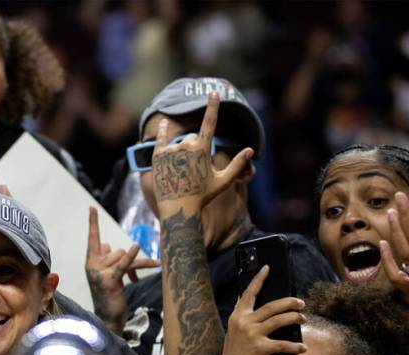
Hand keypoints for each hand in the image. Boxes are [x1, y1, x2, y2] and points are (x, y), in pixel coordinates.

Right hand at [85, 206, 157, 332]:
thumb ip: (106, 257)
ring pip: (123, 257)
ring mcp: (100, 273)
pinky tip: (137, 247)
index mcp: (91, 262)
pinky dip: (132, 257)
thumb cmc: (109, 296)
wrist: (108, 318)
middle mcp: (92, 265)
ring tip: (134, 281)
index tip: (92, 207)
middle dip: (128, 261)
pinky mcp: (110, 280)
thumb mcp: (106, 274)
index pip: (93, 238)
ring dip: (135, 267)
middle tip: (132, 278)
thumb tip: (108, 244)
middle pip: (116, 250)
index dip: (93, 222)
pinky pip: (124, 265)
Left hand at [151, 92, 253, 217]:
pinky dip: (163, 132)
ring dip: (181, 153)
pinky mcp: (158, 155)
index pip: (209, 122)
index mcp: (202, 149)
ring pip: (179, 143)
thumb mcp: (223, 181)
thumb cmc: (202, 197)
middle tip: (193, 171)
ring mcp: (171, 149)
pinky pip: (161, 139)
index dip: (213, 106)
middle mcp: (186, 145)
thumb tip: (250, 150)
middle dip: (194, 149)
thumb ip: (237, 164)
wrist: (178, 208)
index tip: (214, 92)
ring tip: (180, 173)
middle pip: (192, 139)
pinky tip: (163, 123)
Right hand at [217, 266, 306, 354]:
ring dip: (294, 318)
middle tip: (301, 303)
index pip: (249, 293)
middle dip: (289, 302)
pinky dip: (295, 346)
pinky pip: (283, 344)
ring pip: (279, 320)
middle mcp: (244, 322)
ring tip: (303, 318)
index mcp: (238, 316)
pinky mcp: (261, 348)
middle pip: (272, 306)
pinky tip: (302, 347)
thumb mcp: (236, 331)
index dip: (259, 279)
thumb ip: (244, 317)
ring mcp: (253, 334)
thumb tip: (257, 304)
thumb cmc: (237, 352)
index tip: (268, 268)